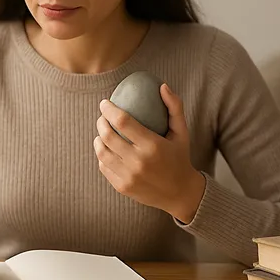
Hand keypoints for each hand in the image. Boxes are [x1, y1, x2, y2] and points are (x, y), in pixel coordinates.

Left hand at [94, 83, 205, 222]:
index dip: (109, 109)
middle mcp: (138, 162)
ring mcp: (128, 176)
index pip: (122, 121)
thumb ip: (174, 107)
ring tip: (102, 131)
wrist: (180, 193)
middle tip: (102, 116)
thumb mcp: (182, 132)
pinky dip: (102, 155)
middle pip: (107, 135)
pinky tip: (105, 148)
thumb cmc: (179, 157)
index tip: (105, 102)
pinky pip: (104, 166)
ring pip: (102, 152)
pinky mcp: (122, 187)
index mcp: (153, 146)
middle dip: (100, 121)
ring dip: (98, 138)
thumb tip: (161, 85)